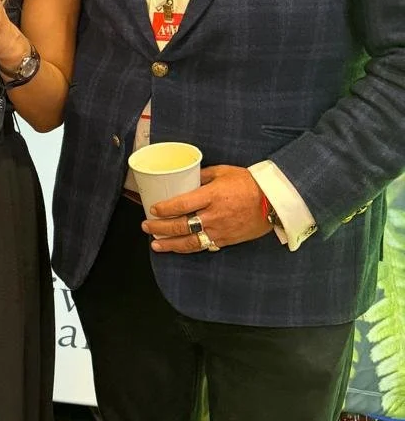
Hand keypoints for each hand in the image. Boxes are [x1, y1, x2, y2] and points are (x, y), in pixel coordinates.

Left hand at [142, 165, 272, 252]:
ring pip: (190, 241)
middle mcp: (213, 215)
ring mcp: (220, 230)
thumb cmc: (249, 183)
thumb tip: (185, 178)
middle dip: (160, 228)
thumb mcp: (223, 172)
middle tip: (146, 227)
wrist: (274, 200)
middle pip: (181, 226)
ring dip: (170, 244)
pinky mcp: (227, 240)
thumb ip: (202, 175)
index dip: (164, 209)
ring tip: (155, 245)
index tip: (153, 210)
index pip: (181, 205)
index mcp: (211, 196)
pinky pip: (204, 246)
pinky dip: (189, 248)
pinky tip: (178, 248)